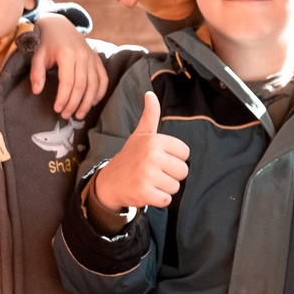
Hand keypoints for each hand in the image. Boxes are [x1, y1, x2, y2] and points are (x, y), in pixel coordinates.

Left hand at [28, 11, 106, 119]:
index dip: (63, 98)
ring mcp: (92, 58)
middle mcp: (82, 56)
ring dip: (87, 103)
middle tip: (66, 115)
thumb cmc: (46, 42)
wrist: (60, 25)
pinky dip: (100, 92)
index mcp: (67, 54)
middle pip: (81, 86)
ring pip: (94, 85)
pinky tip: (92, 103)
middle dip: (74, 104)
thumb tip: (37, 91)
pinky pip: (103, 78)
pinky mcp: (97, 60)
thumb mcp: (37, 55)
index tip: (57, 109)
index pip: (68, 82)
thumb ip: (36, 72)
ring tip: (79, 115)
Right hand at [89, 91, 189, 211]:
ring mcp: (148, 174)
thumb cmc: (129, 158)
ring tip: (149, 182)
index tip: (159, 159)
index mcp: (154, 141)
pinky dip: (158, 200)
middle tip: (153, 173)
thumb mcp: (140, 135)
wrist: (109, 182)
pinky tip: (146, 192)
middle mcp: (152, 155)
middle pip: (183, 171)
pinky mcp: (145, 192)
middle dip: (171, 176)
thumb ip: (150, 116)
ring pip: (175, 187)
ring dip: (164, 188)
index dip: (174, 159)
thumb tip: (150, 94)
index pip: (185, 153)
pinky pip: (166, 200)